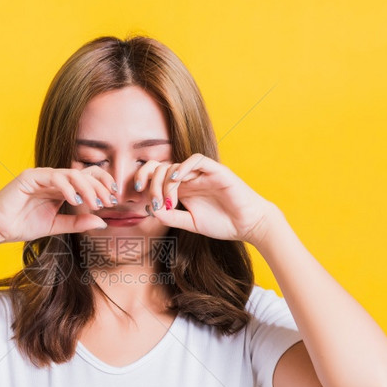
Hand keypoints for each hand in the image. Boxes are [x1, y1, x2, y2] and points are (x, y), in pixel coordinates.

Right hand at [0, 166, 116, 244]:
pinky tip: (76, 199)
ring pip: (71, 174)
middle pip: (83, 173)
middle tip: (109, 202)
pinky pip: (54, 177)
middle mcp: (52, 178)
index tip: (114, 200)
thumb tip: (103, 223)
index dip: (102, 185)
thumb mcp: (56, 226)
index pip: (87, 178)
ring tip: (95, 202)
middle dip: (100, 187)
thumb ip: (77, 223)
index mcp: (60, 188)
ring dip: (87, 187)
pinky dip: (67, 187)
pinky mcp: (30, 177)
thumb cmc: (21, 225)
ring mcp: (41, 176)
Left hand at [142, 154, 279, 245]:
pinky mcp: (217, 171)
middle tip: (152, 200)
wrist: (248, 225)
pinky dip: (184, 167)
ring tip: (168, 201)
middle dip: (150, 182)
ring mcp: (203, 173)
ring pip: (175, 165)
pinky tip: (177, 180)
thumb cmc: (222, 223)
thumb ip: (171, 216)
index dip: (143, 182)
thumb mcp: (190, 222)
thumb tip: (151, 210)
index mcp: (182, 188)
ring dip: (165, 182)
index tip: (137, 198)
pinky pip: (197, 160)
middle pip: (161, 167)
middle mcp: (190, 178)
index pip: (156, 176)